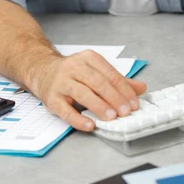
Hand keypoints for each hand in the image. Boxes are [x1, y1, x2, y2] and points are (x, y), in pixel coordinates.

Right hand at [31, 50, 146, 131]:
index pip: (110, 74)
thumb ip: (118, 80)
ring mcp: (62, 82)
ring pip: (82, 93)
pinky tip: (89, 125)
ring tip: (112, 117)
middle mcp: (74, 67)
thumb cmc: (74, 73)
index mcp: (89, 58)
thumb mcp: (96, 70)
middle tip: (125, 111)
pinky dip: (78, 119)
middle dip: (114, 97)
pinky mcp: (52, 98)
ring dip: (99, 105)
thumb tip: (141, 88)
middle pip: (97, 82)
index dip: (124, 89)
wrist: (43, 70)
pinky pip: (65, 110)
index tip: (134, 103)